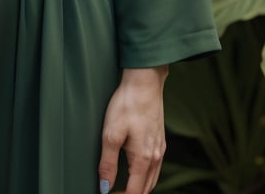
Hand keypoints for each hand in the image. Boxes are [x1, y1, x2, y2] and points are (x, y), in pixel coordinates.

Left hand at [98, 65, 167, 193]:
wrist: (145, 82)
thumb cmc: (128, 104)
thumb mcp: (111, 133)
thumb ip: (108, 163)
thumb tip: (105, 187)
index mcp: (143, 159)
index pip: (135, 192)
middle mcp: (155, 157)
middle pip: (146, 189)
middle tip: (115, 193)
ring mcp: (160, 148)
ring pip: (152, 179)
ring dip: (140, 187)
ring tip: (125, 188)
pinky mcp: (160, 139)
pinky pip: (156, 167)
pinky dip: (146, 175)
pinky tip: (138, 169)